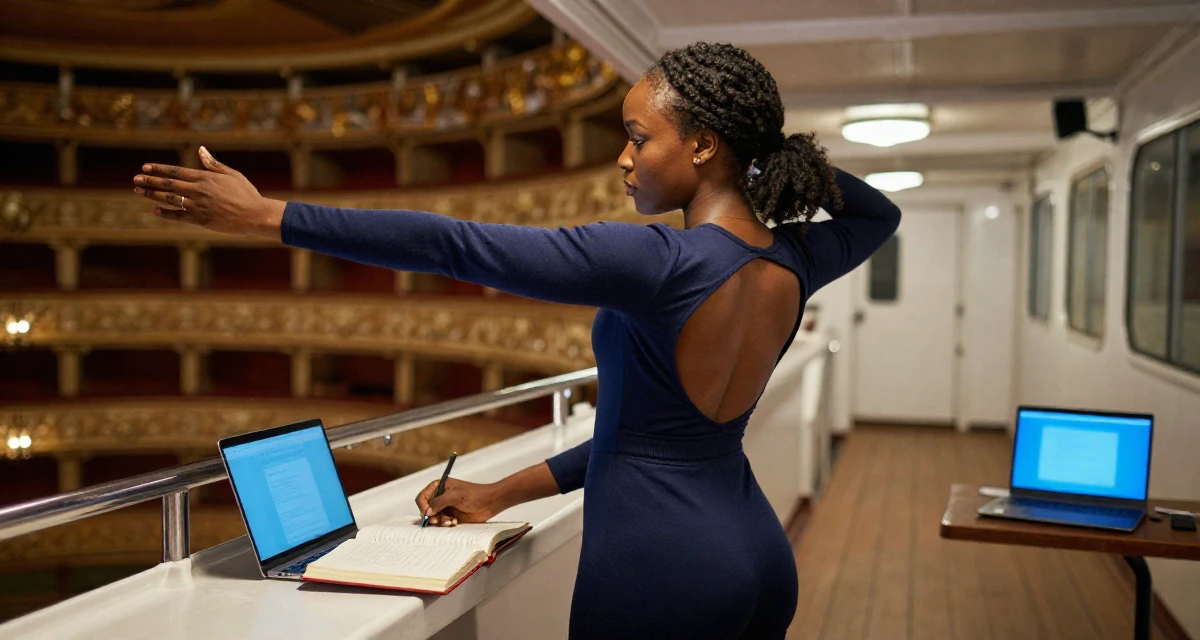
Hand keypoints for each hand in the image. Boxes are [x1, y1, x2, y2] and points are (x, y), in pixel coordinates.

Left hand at [132, 146, 285, 238]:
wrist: (255, 215)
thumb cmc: (246, 194)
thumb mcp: (232, 175)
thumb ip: (213, 164)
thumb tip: (200, 150)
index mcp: (205, 178)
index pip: (176, 171)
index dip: (159, 169)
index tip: (145, 166)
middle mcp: (198, 190)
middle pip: (168, 184)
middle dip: (150, 180)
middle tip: (135, 179)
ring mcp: (198, 206)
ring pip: (169, 199)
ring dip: (152, 194)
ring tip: (138, 191)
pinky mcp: (200, 220)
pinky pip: (178, 216)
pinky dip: (166, 213)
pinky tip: (155, 211)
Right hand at [415, 477, 506, 526]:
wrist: (490, 502)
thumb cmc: (475, 494)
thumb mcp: (456, 496)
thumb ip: (440, 502)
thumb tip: (427, 510)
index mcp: (439, 487)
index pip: (422, 497)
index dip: (422, 506)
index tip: (428, 514)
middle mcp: (440, 496)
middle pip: (426, 509)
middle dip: (432, 516)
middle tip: (439, 521)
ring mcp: (445, 506)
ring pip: (433, 517)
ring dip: (440, 521)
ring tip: (450, 521)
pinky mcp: (451, 515)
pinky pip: (442, 522)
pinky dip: (446, 524)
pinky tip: (454, 522)